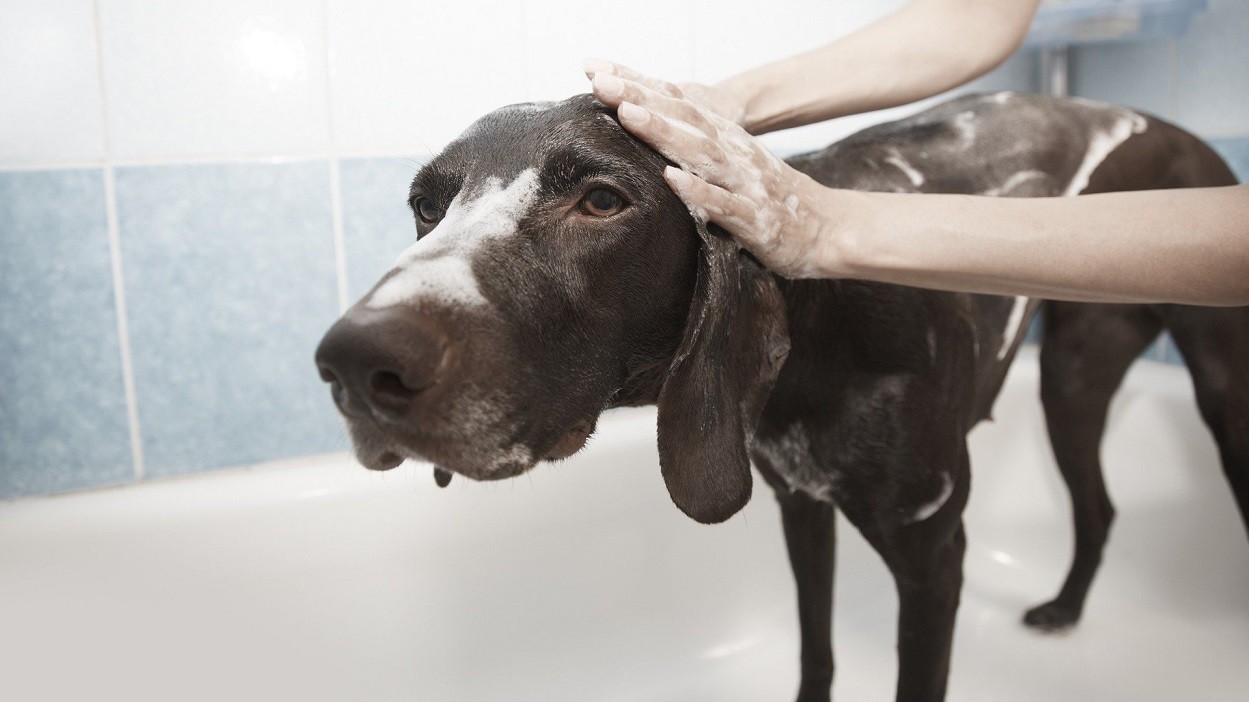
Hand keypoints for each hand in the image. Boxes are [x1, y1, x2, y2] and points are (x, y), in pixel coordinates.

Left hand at [584, 59, 843, 278]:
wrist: (829, 229)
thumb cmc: (772, 200)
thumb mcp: (733, 166)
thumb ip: (697, 150)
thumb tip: (652, 134)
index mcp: (725, 139)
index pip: (677, 104)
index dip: (638, 86)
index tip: (596, 71)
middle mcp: (734, 153)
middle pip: (684, 119)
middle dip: (642, 99)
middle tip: (601, 82)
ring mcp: (744, 184)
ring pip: (701, 153)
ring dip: (664, 133)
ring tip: (629, 115)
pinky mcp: (755, 219)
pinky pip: (724, 204)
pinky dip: (698, 191)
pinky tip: (672, 179)